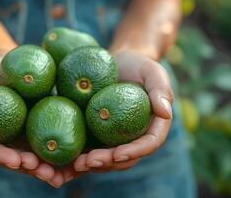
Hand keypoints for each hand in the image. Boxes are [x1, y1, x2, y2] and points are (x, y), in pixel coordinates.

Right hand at [0, 53, 71, 186]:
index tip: (15, 160)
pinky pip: (43, 144)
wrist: (7, 63)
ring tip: (59, 174)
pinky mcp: (33, 130)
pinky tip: (72, 161)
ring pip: (28, 157)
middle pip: (9, 158)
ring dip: (43, 168)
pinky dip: (55, 155)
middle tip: (43, 171)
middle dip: (26, 168)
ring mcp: (16, 137)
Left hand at [73, 50, 173, 172]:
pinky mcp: (97, 134)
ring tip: (75, 164)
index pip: (148, 144)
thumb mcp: (153, 72)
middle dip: (107, 163)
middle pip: (124, 158)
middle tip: (89, 162)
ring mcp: (115, 138)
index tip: (118, 154)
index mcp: (153, 126)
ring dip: (90, 165)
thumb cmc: (139, 66)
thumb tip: (165, 112)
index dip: (134, 152)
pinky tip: (65, 160)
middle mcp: (134, 137)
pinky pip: (90, 149)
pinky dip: (79, 156)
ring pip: (106, 159)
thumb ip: (161, 89)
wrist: (118, 64)